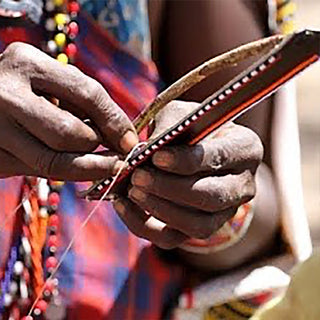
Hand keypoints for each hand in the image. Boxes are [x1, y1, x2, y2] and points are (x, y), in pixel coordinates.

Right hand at [0, 42, 137, 179]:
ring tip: (99, 160)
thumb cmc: (26, 87)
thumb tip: (124, 137)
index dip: (115, 121)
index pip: (87, 93)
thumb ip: (84, 101)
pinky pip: (40, 172)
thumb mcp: (51, 80)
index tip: (131, 141)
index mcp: (28, 63)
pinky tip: (75, 163)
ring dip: (86, 165)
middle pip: (71, 133)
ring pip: (55, 160)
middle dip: (97, 145)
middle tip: (112, 151)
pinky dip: (66, 171)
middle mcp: (6, 94)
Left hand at [113, 101, 262, 248]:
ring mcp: (225, 213)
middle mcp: (242, 185)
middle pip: (210, 196)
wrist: (200, 154)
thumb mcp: (182, 115)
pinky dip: (144, 226)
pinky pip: (175, 239)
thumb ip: (169, 127)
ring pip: (197, 225)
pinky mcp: (202, 229)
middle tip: (138, 176)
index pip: (218, 158)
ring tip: (132, 191)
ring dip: (160, 209)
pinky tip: (124, 206)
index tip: (155, 157)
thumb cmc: (191, 130)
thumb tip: (145, 153)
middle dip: (170, 188)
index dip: (185, 160)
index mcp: (245, 149)